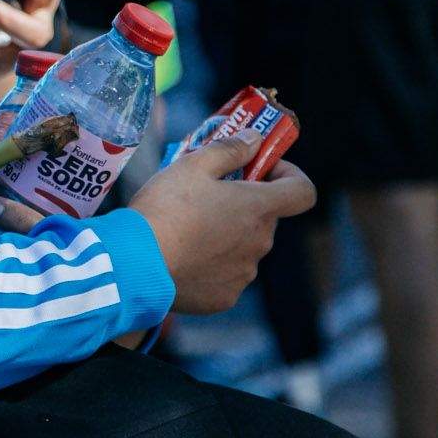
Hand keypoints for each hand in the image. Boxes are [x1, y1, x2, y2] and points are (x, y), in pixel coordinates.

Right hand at [130, 135, 316, 313]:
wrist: (135, 263)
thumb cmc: (165, 208)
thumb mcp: (193, 165)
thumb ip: (230, 150)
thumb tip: (255, 139)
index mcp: (258, 208)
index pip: (303, 192)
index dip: (289, 176)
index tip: (262, 170)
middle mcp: (259, 244)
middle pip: (265, 219)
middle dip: (243, 205)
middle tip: (207, 197)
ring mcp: (244, 274)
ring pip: (244, 248)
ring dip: (227, 236)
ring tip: (188, 230)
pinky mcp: (225, 298)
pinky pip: (227, 276)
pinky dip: (212, 266)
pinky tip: (184, 258)